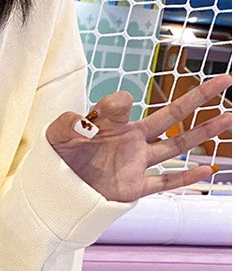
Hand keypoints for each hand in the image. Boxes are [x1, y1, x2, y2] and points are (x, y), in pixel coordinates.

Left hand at [45, 73, 231, 202]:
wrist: (52, 191)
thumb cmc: (55, 159)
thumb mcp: (58, 135)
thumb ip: (71, 122)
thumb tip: (87, 117)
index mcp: (114, 125)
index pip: (124, 104)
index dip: (116, 105)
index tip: (104, 113)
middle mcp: (131, 142)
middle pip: (171, 116)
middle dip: (198, 98)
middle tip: (225, 79)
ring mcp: (135, 164)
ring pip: (175, 146)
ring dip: (201, 133)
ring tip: (227, 117)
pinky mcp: (132, 188)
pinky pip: (162, 182)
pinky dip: (183, 178)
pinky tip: (206, 170)